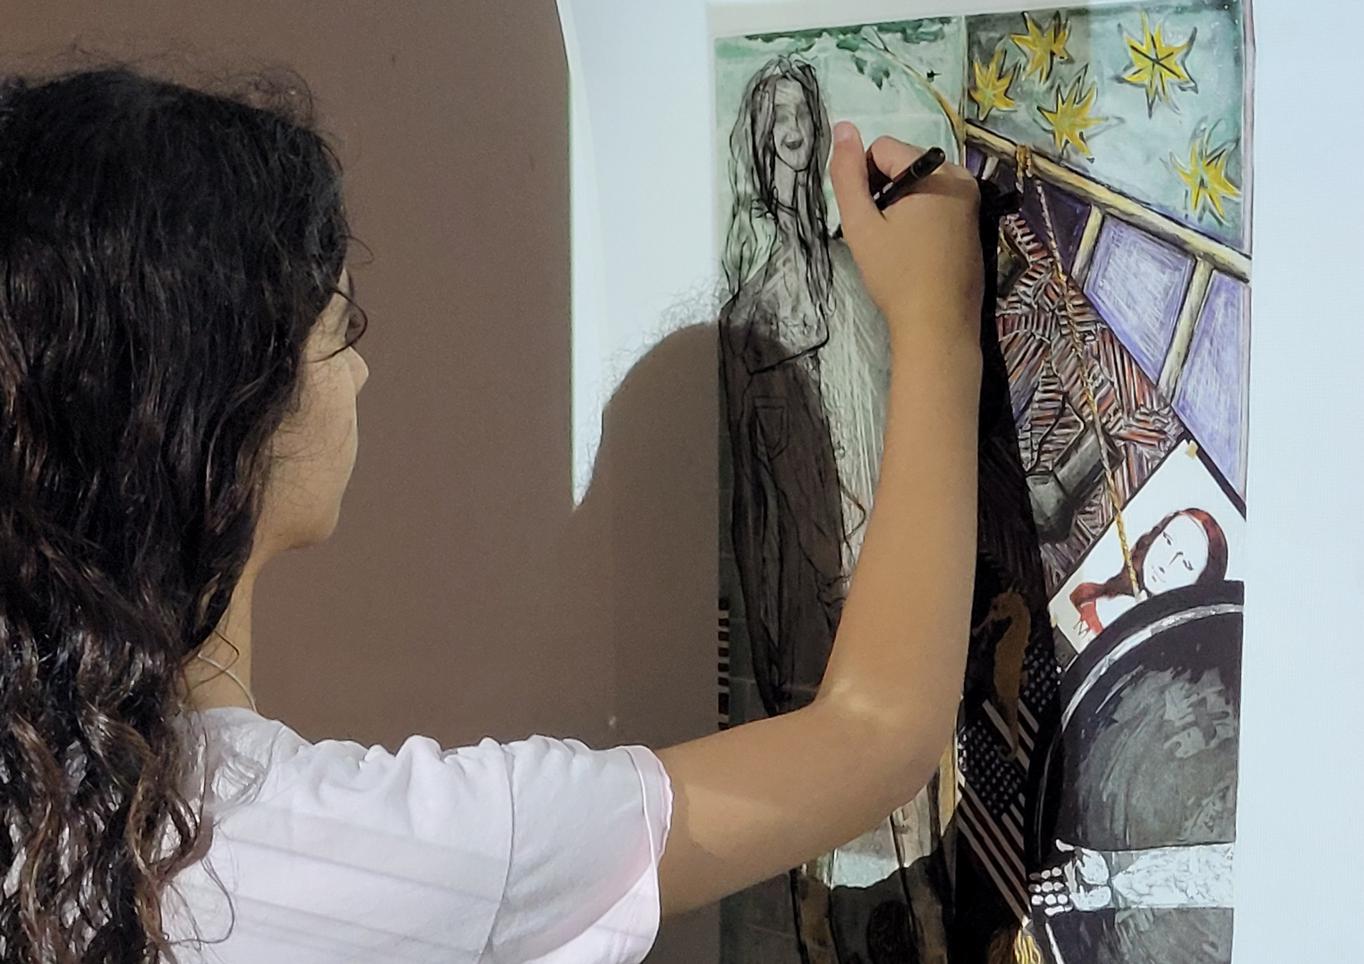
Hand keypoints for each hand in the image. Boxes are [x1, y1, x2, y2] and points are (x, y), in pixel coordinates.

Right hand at [829, 122, 982, 353]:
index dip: (865, 180)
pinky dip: (920, 217)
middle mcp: (961, 177)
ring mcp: (972, 200)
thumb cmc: (897, 276)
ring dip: (900, 204)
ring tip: (896, 244)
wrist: (938, 326)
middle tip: (881, 234)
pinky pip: (938, 202)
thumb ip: (847, 175)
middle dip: (884, 190)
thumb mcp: (861, 225)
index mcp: (937, 172)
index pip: (883, 148)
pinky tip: (915, 251)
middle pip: (905, 163)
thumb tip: (842, 127)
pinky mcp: (974, 222)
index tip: (868, 218)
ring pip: (920, 183)